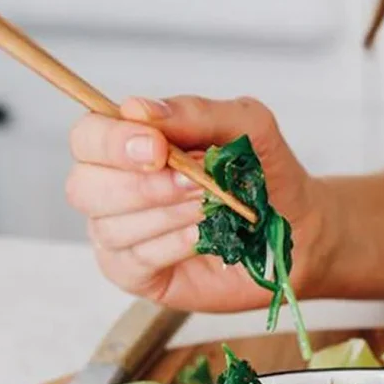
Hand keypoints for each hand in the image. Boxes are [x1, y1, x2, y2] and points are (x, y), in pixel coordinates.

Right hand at [66, 96, 327, 311]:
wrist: (300, 226)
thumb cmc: (266, 174)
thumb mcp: (248, 127)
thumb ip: (197, 113)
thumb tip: (140, 109)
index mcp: (130, 145)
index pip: (88, 137)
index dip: (113, 142)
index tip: (158, 148)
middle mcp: (115, 188)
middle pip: (84, 186)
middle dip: (142, 185)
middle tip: (195, 183)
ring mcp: (122, 234)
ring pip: (110, 225)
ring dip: (166, 214)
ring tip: (211, 207)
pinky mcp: (139, 274)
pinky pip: (134, 259)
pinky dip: (172, 244)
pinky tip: (203, 237)